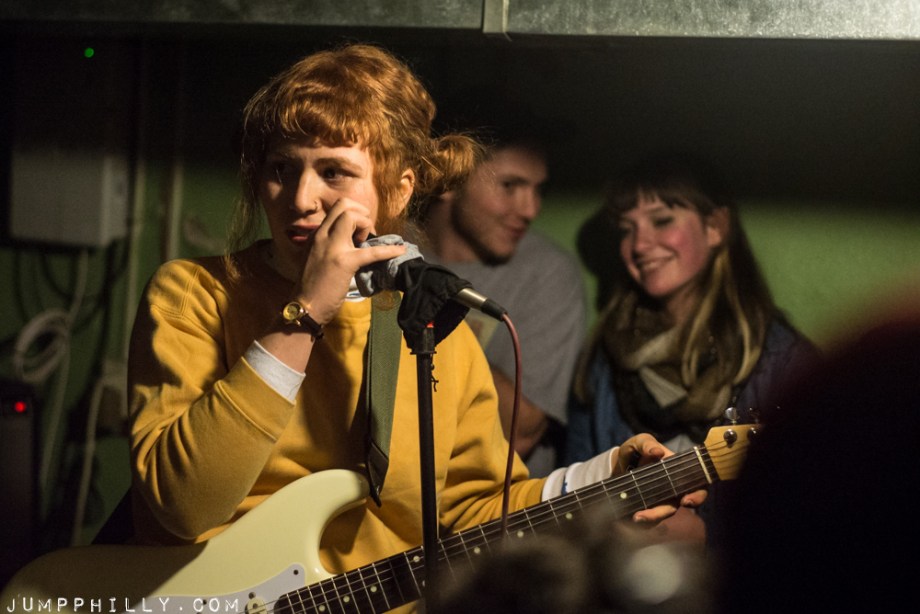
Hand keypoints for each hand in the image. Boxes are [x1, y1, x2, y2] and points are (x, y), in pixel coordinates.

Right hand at [293, 198, 406, 322]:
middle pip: (344, 204)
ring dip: (366, 225)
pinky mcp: (344, 263)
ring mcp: (332, 247)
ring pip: (352, 216)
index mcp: (317, 235)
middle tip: (366, 232)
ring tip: (368, 243)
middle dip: (362, 212)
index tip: (358, 231)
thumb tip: (351, 241)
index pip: (336, 208)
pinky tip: (400, 251)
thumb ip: (329, 246)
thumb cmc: (312, 287)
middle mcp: (322, 236)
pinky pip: (371, 251)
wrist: (305, 307)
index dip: (354, 213)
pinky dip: (389, 250)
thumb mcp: (316, 257)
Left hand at [614, 433, 707, 523]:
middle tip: (649, 514)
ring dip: (650, 518)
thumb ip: (647, 444)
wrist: (619, 465)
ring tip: (636, 516)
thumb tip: (657, 451)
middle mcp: (674, 491)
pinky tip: (631, 517)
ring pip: (660, 516)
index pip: (697, 487)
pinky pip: (648, 522)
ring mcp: (661, 502)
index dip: (697, 496)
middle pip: (675, 508)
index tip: (686, 501)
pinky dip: (641, 521)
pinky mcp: (647, 511)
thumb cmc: (637, 451)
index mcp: (679, 473)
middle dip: (663, 513)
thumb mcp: (640, 442)